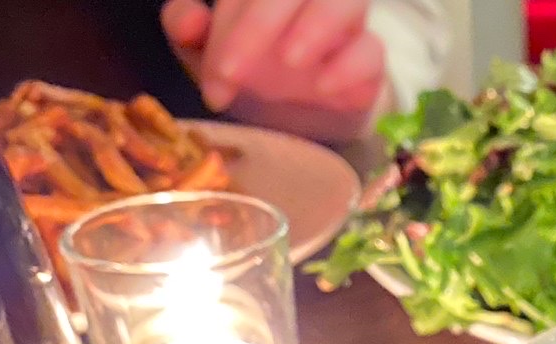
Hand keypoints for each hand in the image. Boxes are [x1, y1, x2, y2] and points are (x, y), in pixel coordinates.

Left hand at [161, 0, 387, 124]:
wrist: (297, 119)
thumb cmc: (250, 71)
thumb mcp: (205, 51)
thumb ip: (183, 26)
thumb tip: (192, 20)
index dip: (230, 20)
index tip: (217, 74)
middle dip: (258, 25)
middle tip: (232, 73)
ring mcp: (341, 22)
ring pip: (346, 0)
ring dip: (318, 25)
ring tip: (290, 61)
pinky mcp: (368, 57)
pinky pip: (372, 49)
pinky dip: (351, 66)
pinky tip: (324, 87)